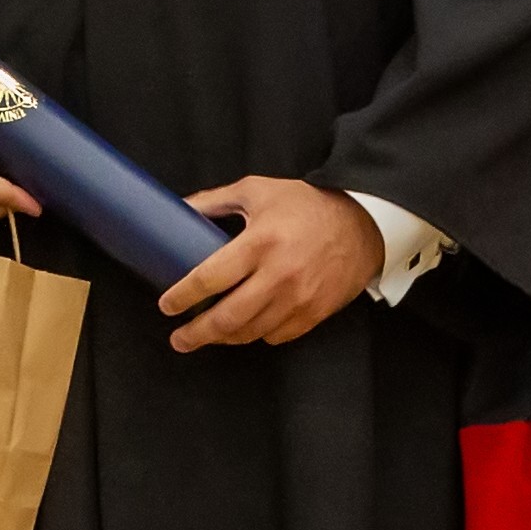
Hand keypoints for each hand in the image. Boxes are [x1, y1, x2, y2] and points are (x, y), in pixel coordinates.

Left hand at [161, 177, 382, 352]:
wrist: (364, 223)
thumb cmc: (308, 205)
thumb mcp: (258, 191)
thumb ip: (215, 201)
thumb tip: (180, 210)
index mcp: (260, 243)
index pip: (209, 278)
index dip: (182, 297)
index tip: (167, 306)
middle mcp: (278, 275)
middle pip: (227, 318)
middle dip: (196, 334)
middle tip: (178, 338)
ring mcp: (298, 299)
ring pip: (249, 333)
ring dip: (223, 339)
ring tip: (207, 336)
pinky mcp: (314, 314)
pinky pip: (275, 336)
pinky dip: (256, 335)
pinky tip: (246, 327)